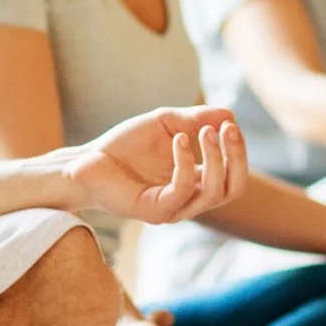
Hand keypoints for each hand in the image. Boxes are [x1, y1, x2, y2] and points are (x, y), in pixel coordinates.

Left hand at [64, 106, 248, 225]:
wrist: (87, 160)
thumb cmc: (126, 145)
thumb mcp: (168, 124)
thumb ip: (197, 119)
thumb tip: (229, 114)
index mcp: (195, 183)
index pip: (233, 176)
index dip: (238, 151)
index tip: (230, 124)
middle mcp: (189, 200)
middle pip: (232, 189)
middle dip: (236, 158)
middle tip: (229, 129)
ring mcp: (172, 209)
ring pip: (211, 192)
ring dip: (215, 159)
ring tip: (206, 132)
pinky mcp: (154, 211)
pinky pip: (181, 190)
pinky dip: (186, 162)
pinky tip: (179, 139)